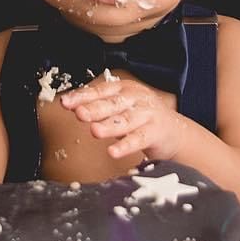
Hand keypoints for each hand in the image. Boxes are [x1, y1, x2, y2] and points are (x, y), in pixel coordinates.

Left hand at [59, 76, 186, 162]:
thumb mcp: (120, 108)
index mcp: (124, 89)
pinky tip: (113, 151)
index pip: (100, 91)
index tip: (65, 103)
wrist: (174, 132)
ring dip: (109, 126)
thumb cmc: (142, 118)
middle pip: (112, 104)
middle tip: (79, 113)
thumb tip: (74, 107)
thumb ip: (99, 107)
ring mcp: (147, 114)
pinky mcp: (156, 132)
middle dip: (95, 108)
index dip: (82, 96)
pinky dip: (126, 145)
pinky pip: (139, 139)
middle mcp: (136, 99)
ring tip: (95, 131)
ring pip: (125, 120)